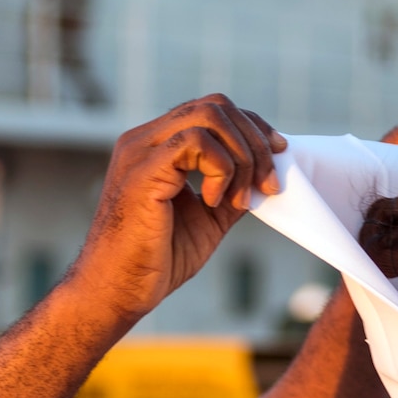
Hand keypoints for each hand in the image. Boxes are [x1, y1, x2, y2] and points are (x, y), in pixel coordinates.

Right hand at [68, 95, 285, 321]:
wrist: (119, 292)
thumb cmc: (156, 261)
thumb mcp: (208, 219)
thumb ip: (232, 191)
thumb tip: (266, 176)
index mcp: (156, 146)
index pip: (211, 110)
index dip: (252, 126)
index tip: (278, 154)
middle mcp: (144, 140)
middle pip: (216, 105)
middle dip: (254, 140)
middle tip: (268, 184)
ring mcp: (140, 151)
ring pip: (209, 116)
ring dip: (241, 155)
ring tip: (239, 198)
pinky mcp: (142, 171)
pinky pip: (196, 142)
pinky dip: (220, 168)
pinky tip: (213, 201)